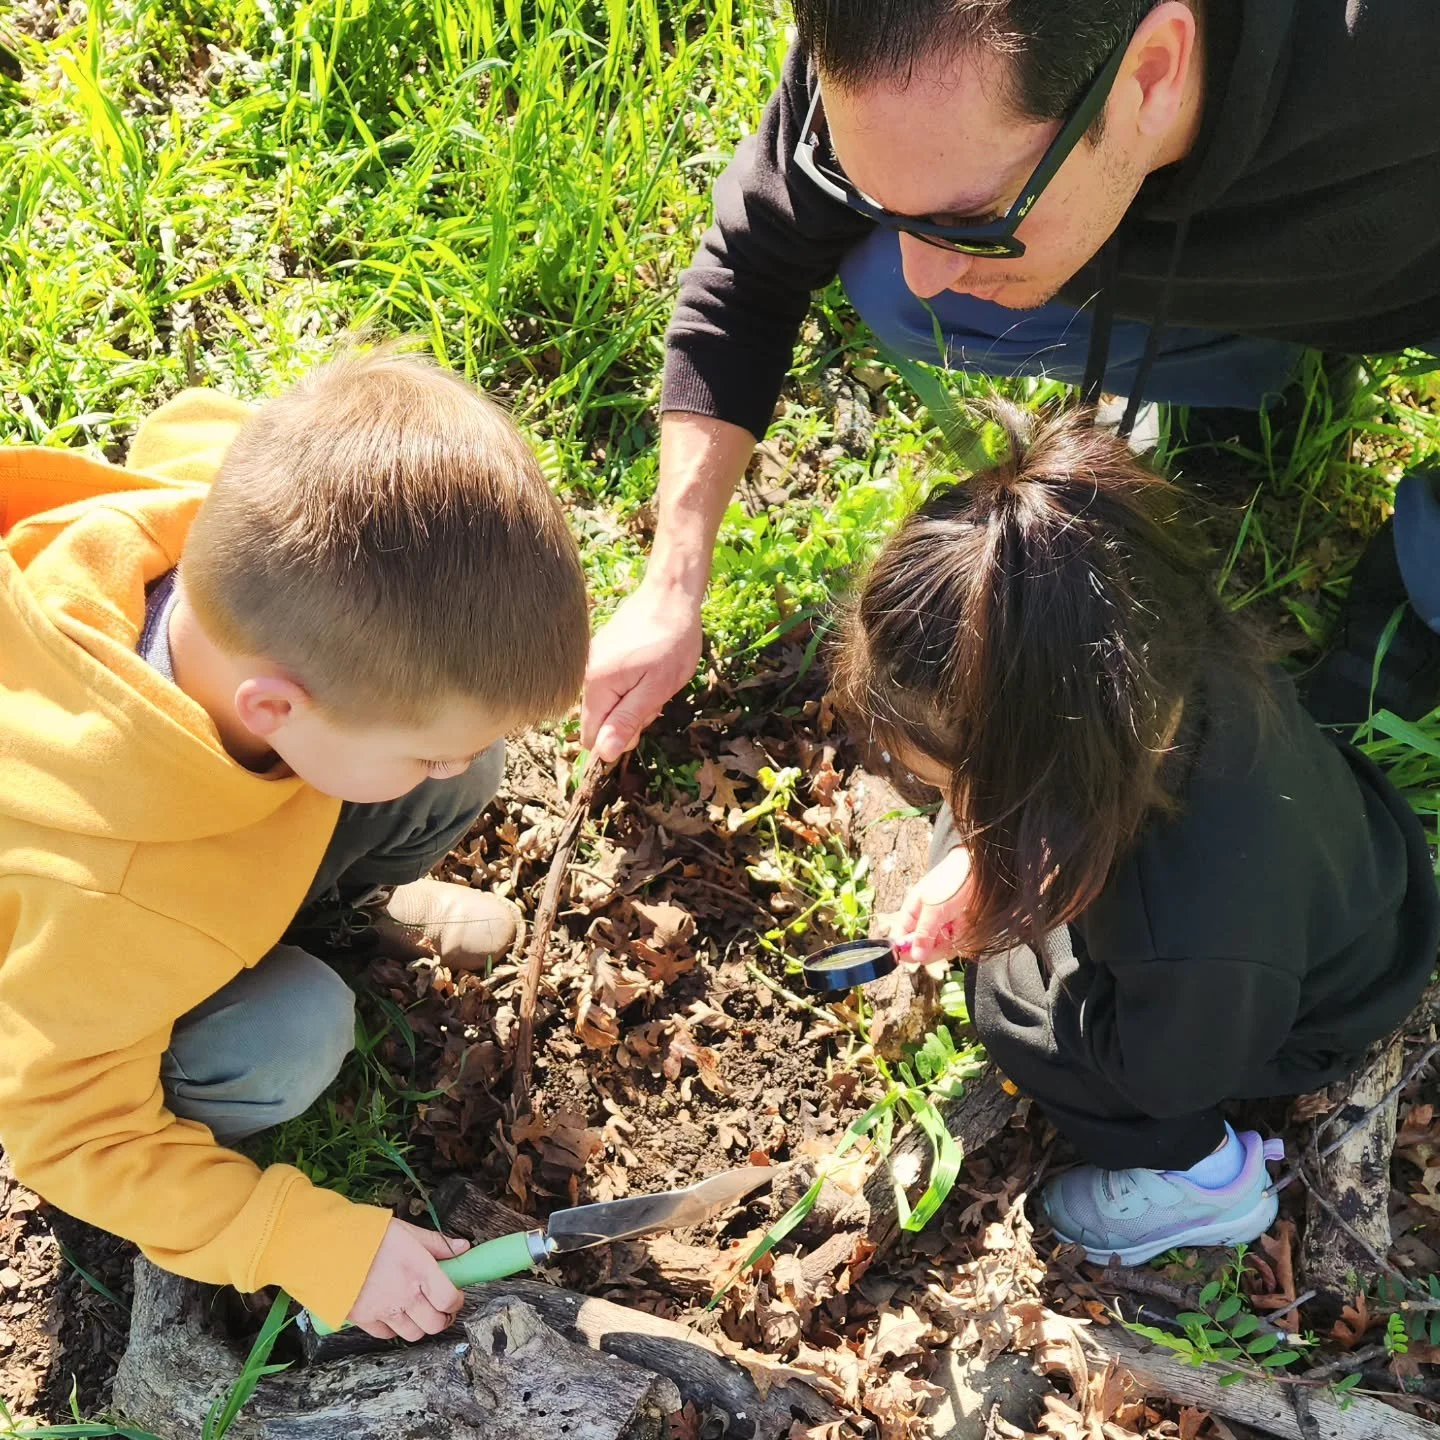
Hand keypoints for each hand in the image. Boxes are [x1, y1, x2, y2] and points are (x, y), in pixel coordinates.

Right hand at [347, 1218, 470, 1341]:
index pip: (450, 1300)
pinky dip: (394, 1328)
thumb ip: (437, 1243)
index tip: (455, 1296)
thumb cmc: (367, 1234)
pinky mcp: (365, 1320)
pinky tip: (393, 1313)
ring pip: (414, 1334)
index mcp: (420, 1271)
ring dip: (420, 1325)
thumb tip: (462, 1248)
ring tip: (417, 1311)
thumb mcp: (408, 1231)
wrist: (327, 1246)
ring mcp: (385, 1311)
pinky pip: (388, 1335)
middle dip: (442, 1317)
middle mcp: (406, 1295)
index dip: (457, 1301)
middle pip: (435, 1324)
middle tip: (440, 1307)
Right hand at [581, 580, 703, 761]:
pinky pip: (610, 686)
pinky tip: (647, 670)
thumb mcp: (656, 688)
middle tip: (654, 696)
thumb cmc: (671, 642)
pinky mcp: (601, 653)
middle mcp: (585, 675)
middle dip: (627, 719)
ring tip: (654, 680)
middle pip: (599, 721)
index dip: (617, 739)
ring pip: (607, 703)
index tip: (644, 720)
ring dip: (631, 702)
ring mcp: (592, 662)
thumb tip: (604, 754)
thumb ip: (627, 721)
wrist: (670, 594)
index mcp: (596, 686)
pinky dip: (629, 686)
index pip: (591, 737)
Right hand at [889, 847, 974, 965]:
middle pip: (919, 950)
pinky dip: (958, 941)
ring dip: (947, 944)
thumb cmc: (951, 882)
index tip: (917, 954)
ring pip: (937, 951)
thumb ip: (924, 933)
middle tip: (943, 936)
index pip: (899, 940)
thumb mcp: (934, 909)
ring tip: (954, 924)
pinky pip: (952, 947)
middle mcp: (922, 924)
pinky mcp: (953, 933)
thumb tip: (914, 956)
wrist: (976, 871)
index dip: (905, 950)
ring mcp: (938, 929)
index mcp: (910, 914)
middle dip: (932, 948)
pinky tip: (962, 926)